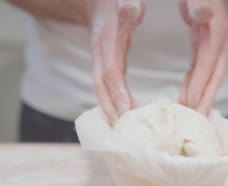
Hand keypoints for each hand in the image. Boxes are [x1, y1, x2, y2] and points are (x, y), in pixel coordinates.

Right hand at [86, 0, 144, 122]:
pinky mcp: (102, 65)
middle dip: (112, 110)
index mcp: (107, 38)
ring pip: (100, 90)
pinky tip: (122, 117)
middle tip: (125, 130)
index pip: (110, 70)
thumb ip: (127, 4)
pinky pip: (104, 88)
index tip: (127, 111)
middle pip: (100, 87)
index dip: (117, 91)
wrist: (97, 2)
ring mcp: (98, 60)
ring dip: (110, 111)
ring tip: (123, 131)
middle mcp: (99, 52)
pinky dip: (111, 104)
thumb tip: (131, 8)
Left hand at [178, 0, 227, 114]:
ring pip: (211, 80)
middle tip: (196, 121)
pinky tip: (186, 100)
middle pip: (215, 78)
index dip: (200, 81)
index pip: (208, 61)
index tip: (191, 101)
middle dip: (206, 100)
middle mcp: (220, 44)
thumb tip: (201, 13)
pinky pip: (202, 74)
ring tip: (191, 118)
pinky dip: (195, 88)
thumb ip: (200, 6)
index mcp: (217, 31)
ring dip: (202, 99)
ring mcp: (216, 50)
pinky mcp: (208, 52)